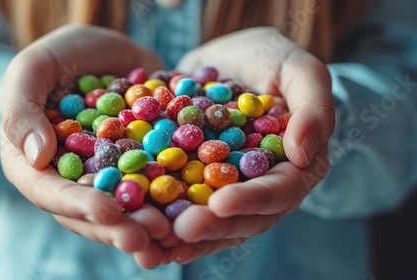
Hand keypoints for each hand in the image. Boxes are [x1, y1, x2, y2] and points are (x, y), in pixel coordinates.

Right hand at [0, 24, 171, 267]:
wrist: (103, 48)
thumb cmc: (57, 56)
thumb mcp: (32, 70)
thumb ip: (22, 110)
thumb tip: (37, 157)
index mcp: (37, 166)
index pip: (52, 193)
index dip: (79, 206)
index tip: (108, 212)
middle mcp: (75, 179)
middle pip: (93, 212)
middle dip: (120, 227)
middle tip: (149, 237)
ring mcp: (111, 175)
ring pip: (128, 206)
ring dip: (150, 223)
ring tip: (173, 233)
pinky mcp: (143, 165)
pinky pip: (158, 183)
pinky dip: (175, 197)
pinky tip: (195, 207)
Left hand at [170, 27, 334, 262]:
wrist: (232, 59)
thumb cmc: (273, 61)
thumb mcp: (301, 71)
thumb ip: (314, 108)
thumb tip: (303, 153)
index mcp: (295, 167)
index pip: (278, 192)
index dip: (251, 201)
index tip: (220, 204)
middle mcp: (262, 185)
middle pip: (241, 217)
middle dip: (211, 227)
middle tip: (180, 231)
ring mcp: (228, 186)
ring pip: (210, 221)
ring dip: (183, 237)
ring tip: (154, 247)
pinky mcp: (197, 179)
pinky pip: (182, 204)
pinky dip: (164, 219)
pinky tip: (141, 230)